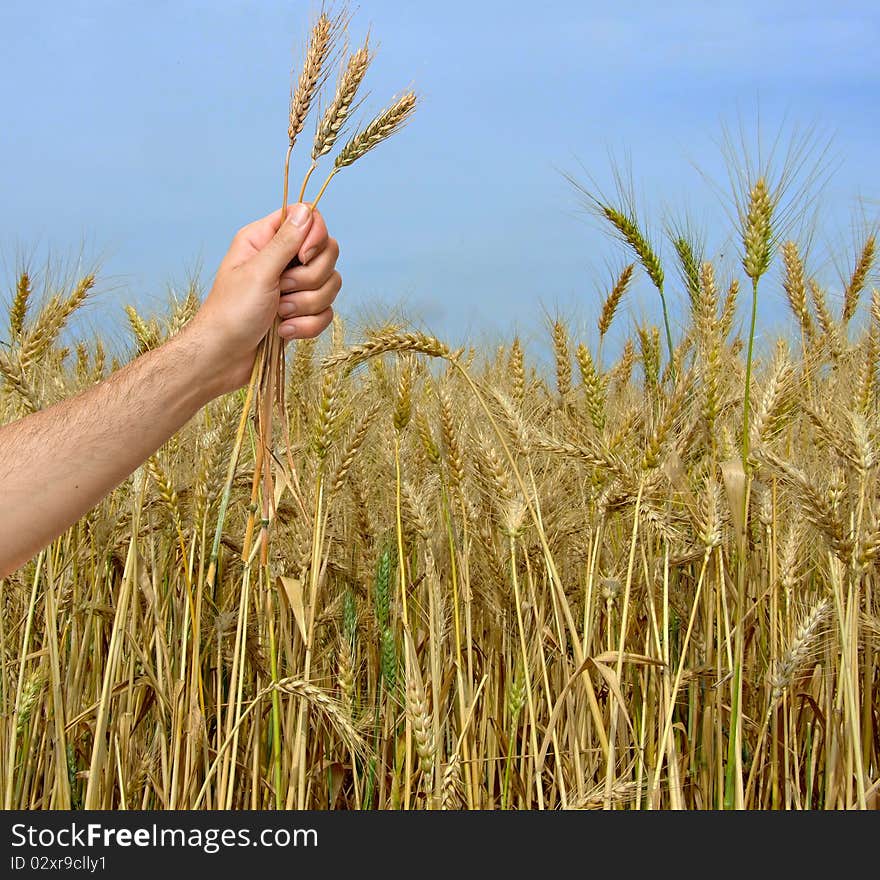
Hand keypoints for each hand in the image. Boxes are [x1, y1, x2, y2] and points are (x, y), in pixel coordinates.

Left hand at [186, 203, 340, 393]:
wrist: (224, 358)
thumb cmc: (231, 313)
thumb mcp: (258, 272)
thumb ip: (286, 241)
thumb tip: (307, 209)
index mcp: (265, 240)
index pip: (308, 218)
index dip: (315, 237)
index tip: (303, 258)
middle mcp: (282, 260)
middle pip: (327, 253)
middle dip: (310, 279)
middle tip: (282, 290)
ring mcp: (293, 288)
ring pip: (330, 285)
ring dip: (306, 305)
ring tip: (280, 315)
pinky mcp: (301, 313)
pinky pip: (326, 312)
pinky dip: (307, 325)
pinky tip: (284, 333)